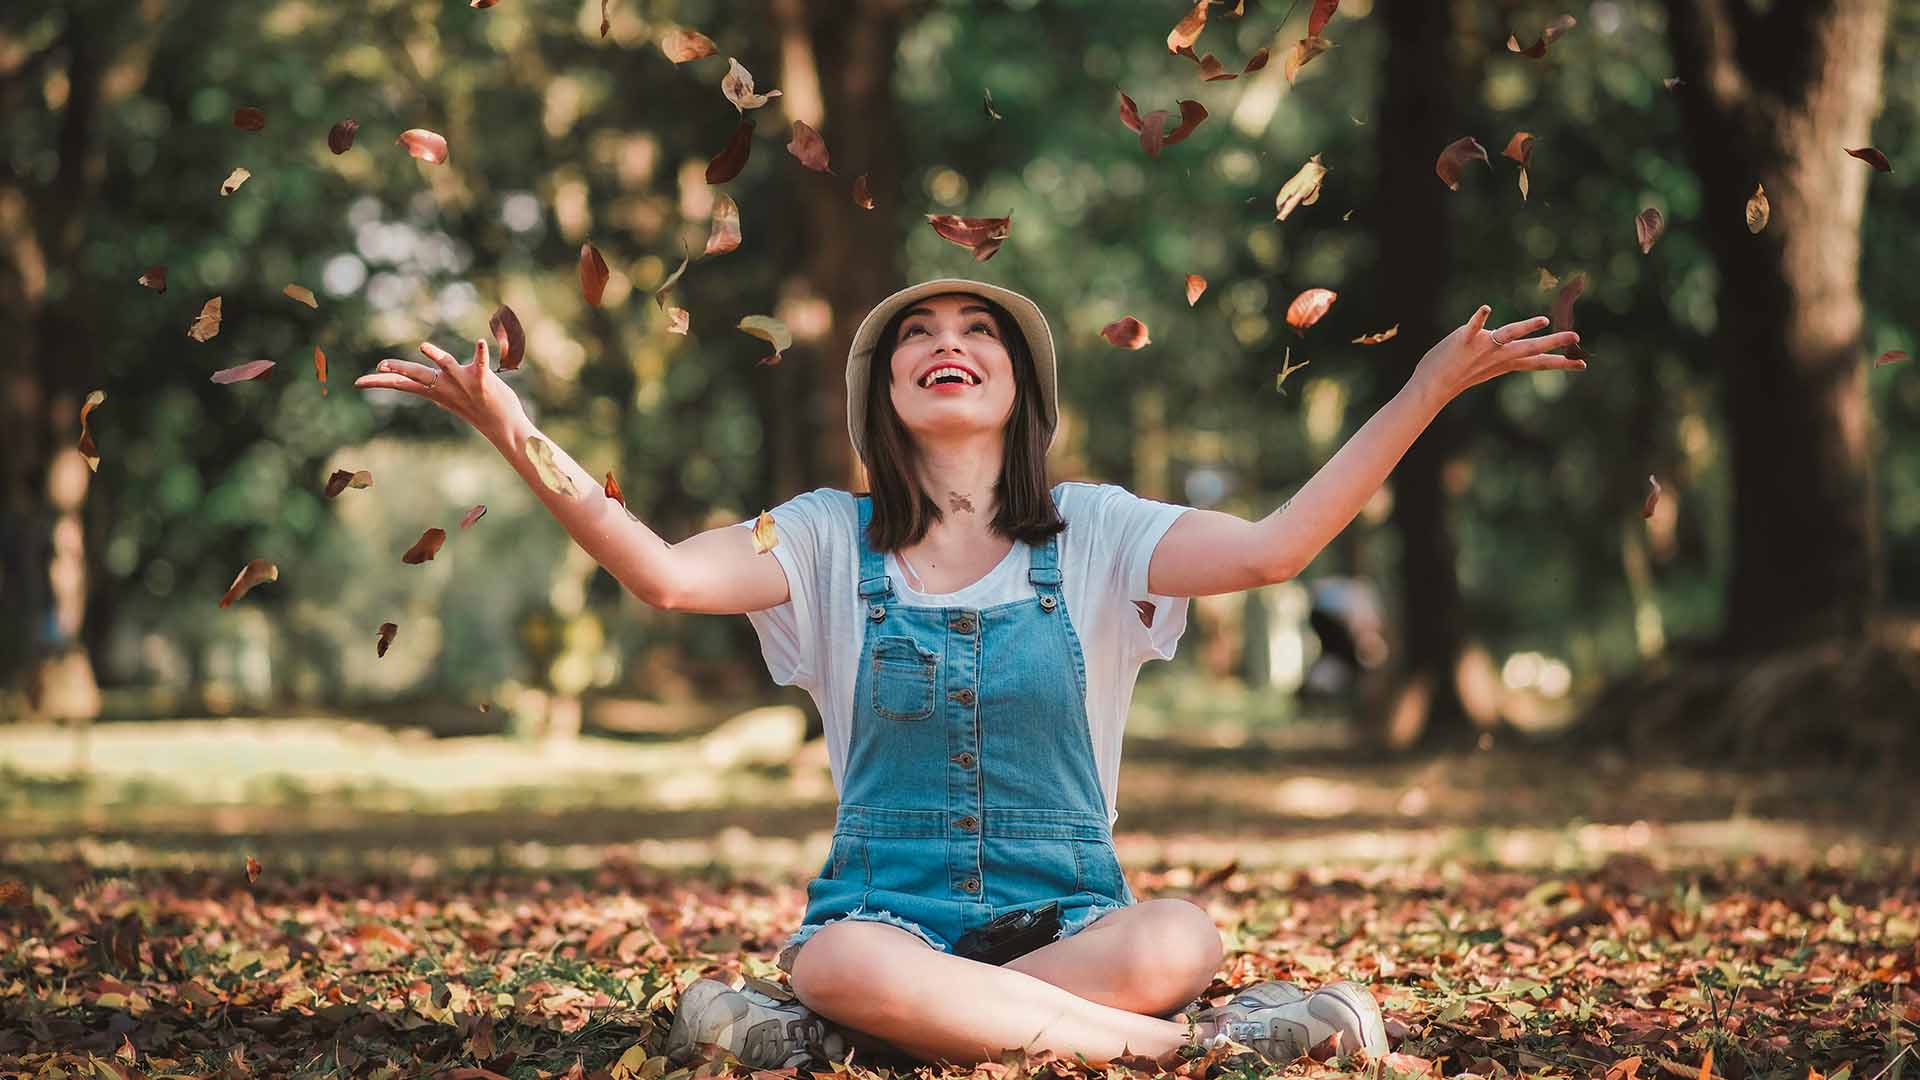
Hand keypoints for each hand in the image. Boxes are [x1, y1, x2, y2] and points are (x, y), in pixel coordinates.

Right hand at [354, 338, 528, 444]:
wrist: (505, 427)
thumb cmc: (479, 409)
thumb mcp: (451, 397)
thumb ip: (437, 385)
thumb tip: (424, 378)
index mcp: (436, 391)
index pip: (403, 385)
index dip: (381, 382)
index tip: (359, 381)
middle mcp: (446, 388)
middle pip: (417, 375)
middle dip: (398, 369)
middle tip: (380, 366)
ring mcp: (463, 384)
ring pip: (446, 366)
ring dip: (436, 356)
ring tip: (424, 346)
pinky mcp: (482, 382)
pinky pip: (480, 365)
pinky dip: (480, 354)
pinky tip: (480, 342)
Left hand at [1411, 305, 1585, 402]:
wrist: (1433, 385)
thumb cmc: (1459, 374)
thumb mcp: (1489, 366)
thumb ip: (1506, 355)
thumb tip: (1520, 348)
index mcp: (1506, 362)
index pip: (1538, 362)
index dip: (1561, 362)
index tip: (1583, 364)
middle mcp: (1498, 355)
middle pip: (1531, 347)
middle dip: (1554, 342)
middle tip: (1575, 337)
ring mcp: (1483, 347)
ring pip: (1508, 334)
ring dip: (1526, 327)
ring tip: (1543, 320)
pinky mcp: (1465, 340)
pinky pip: (1474, 327)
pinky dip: (1480, 318)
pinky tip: (1486, 308)